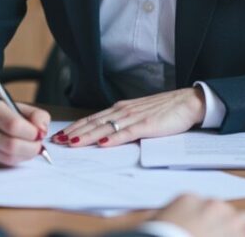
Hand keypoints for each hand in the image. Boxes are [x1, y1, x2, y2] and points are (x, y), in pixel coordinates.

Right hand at [0, 99, 50, 166]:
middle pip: (12, 145)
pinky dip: (16, 161)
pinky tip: (17, 153)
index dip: (32, 133)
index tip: (38, 134)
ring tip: (29, 148)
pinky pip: (3, 165)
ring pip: (9, 158)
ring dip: (25, 155)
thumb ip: (38, 117)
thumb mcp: (21, 108)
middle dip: (31, 147)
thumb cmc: (4, 115)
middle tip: (37, 144)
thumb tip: (42, 132)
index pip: (14, 125)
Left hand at [53, 88, 204, 146]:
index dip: (75, 127)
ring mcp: (134, 117)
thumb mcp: (137, 115)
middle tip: (57, 140)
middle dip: (74, 132)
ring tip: (72, 142)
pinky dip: (114, 138)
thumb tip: (104, 134)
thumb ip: (122, 122)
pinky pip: (127, 132)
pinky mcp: (147, 125)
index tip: (60, 135)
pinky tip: (103, 143)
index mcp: (120, 109)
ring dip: (88, 135)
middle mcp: (123, 111)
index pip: (92, 119)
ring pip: (105, 127)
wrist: (187, 102)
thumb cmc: (163, 110)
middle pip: (94, 123)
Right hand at [148, 193, 244, 236]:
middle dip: (226, 225)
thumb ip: (167, 217)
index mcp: (189, 199)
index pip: (205, 206)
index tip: (201, 231)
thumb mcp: (155, 222)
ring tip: (244, 235)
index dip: (205, 221)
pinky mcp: (244, 235)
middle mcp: (212, 206)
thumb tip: (165, 219)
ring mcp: (230, 221)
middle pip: (227, 211)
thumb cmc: (161, 236)